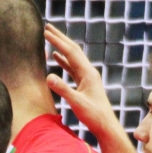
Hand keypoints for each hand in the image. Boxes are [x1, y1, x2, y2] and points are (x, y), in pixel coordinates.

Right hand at [44, 23, 123, 140]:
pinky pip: (72, 67)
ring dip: (61, 47)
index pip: (71, 52)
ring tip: (50, 38)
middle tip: (47, 27)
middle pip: (73, 50)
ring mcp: (87, 77)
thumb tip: (48, 77)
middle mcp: (89, 71)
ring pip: (72, 57)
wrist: (106, 125)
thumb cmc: (93, 115)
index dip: (58, 41)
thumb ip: (62, 89)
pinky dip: (63, 60)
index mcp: (88, 73)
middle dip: (60, 38)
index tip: (45, 32)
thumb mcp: (76, 103)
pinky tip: (56, 57)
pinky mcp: (85, 83)